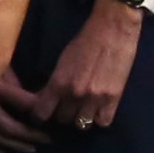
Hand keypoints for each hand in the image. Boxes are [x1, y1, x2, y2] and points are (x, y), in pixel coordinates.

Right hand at [0, 68, 51, 152]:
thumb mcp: (0, 61)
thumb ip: (13, 83)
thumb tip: (30, 104)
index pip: (17, 115)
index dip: (33, 127)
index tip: (49, 131)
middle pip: (5, 130)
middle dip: (28, 138)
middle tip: (47, 141)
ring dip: (12, 145)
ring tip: (29, 149)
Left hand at [41, 1, 143, 132]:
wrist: (113, 28)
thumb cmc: (86, 39)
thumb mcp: (63, 60)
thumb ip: (56, 82)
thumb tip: (48, 97)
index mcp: (58, 83)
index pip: (41, 113)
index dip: (39, 116)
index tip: (41, 115)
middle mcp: (75, 94)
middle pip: (62, 120)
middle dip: (61, 115)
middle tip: (64, 108)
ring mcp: (95, 98)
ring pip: (81, 124)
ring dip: (80, 118)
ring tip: (81, 110)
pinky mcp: (114, 98)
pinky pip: (103, 122)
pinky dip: (99, 119)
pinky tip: (98, 111)